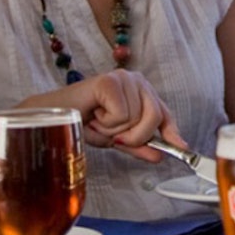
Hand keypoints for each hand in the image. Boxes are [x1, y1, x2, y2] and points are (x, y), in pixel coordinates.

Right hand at [21, 71, 185, 163]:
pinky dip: (106, 122)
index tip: (182, 148)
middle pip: (154, 117)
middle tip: (114, 136)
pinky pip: (121, 114)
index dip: (171, 133)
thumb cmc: (83, 123)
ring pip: (137, 119)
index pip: (164, 114)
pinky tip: (93, 114)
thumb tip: (161, 155)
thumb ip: (140, 145)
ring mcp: (124, 78)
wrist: (52, 120)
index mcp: (142, 92)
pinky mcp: (109, 81)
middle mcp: (136, 81)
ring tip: (98, 121)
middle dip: (135, 136)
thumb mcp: (117, 138)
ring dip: (114, 129)